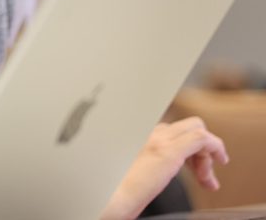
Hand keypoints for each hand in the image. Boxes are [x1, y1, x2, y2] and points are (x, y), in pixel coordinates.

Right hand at [100, 116, 227, 219]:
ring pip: (196, 130)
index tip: (191, 170)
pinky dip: (215, 147)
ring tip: (206, 180)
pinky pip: (202, 139)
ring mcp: (157, 139)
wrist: (106, 198)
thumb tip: (153, 172)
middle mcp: (146, 132)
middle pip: (184, 127)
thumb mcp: (127, 172)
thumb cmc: (112, 192)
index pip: (169, 130)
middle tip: (201, 176)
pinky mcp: (168, 151)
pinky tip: (219, 161)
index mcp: (135, 135)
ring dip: (206, 155)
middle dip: (199, 151)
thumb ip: (141, 163)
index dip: (185, 149)